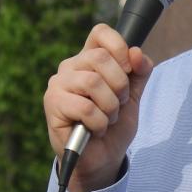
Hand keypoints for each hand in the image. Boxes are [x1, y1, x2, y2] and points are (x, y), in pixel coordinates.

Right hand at [43, 24, 153, 191]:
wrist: (102, 159)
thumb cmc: (113, 125)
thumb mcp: (133, 96)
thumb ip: (139, 72)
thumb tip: (137, 53)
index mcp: (89, 59)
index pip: (100, 32)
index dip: (119, 46)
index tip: (128, 69)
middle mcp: (70, 67)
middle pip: (101, 57)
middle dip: (120, 85)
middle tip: (119, 105)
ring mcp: (58, 85)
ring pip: (92, 81)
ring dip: (110, 106)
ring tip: (108, 118)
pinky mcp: (53, 105)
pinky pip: (85, 107)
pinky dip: (99, 122)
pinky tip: (96, 130)